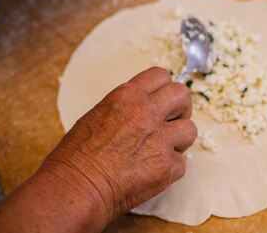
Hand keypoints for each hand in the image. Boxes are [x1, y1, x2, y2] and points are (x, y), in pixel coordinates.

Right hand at [40, 67, 197, 222]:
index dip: (163, 89)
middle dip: (180, 108)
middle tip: (172, 122)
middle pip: (182, 94)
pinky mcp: (167, 165)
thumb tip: (144, 105)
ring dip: (179, 140)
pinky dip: (170, 169)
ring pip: (190, 129)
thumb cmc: (76, 157)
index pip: (161, 75)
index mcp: (127, 96)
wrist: (76, 189)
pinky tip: (151, 173)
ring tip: (161, 151)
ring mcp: (160, 139)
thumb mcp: (97, 115)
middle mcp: (146, 112)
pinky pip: (182, 162)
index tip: (162, 100)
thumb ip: (126, 106)